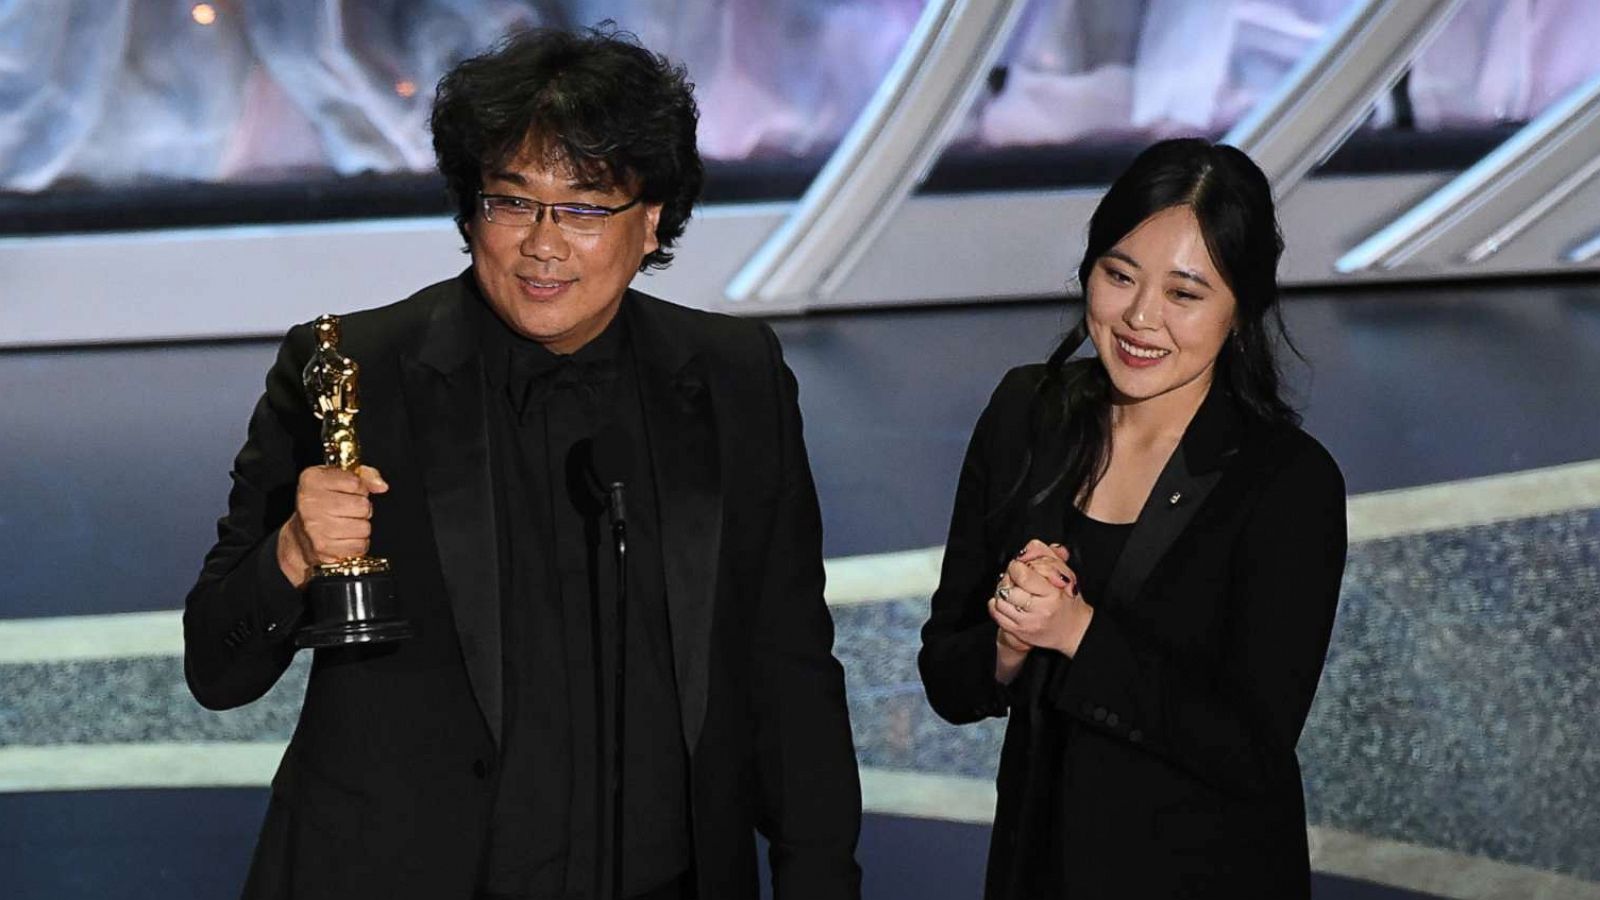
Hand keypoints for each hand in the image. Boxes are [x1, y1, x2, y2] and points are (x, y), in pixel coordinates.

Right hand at [277, 465, 387, 588]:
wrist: (300, 535)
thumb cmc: (323, 504)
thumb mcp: (339, 479)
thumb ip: (364, 476)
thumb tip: (381, 486)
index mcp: (312, 480)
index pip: (355, 482)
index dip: (360, 488)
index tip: (350, 492)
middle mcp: (309, 503)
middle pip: (362, 506)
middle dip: (362, 508)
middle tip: (348, 510)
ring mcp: (314, 527)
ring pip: (364, 527)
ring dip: (360, 527)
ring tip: (346, 523)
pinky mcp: (323, 548)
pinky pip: (359, 545)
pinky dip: (357, 543)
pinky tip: (345, 537)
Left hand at [988, 538, 1093, 657]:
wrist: (1073, 630)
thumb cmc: (1067, 599)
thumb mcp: (1063, 573)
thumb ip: (1046, 555)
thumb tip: (1029, 547)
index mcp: (1053, 594)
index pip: (1023, 575)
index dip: (1017, 566)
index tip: (1021, 566)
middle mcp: (1040, 610)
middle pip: (1009, 587)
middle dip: (1009, 578)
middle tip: (1017, 578)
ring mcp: (1027, 623)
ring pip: (1000, 599)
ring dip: (1003, 591)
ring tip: (1014, 590)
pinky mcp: (1018, 632)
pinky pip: (996, 613)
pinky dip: (997, 604)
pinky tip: (1008, 601)